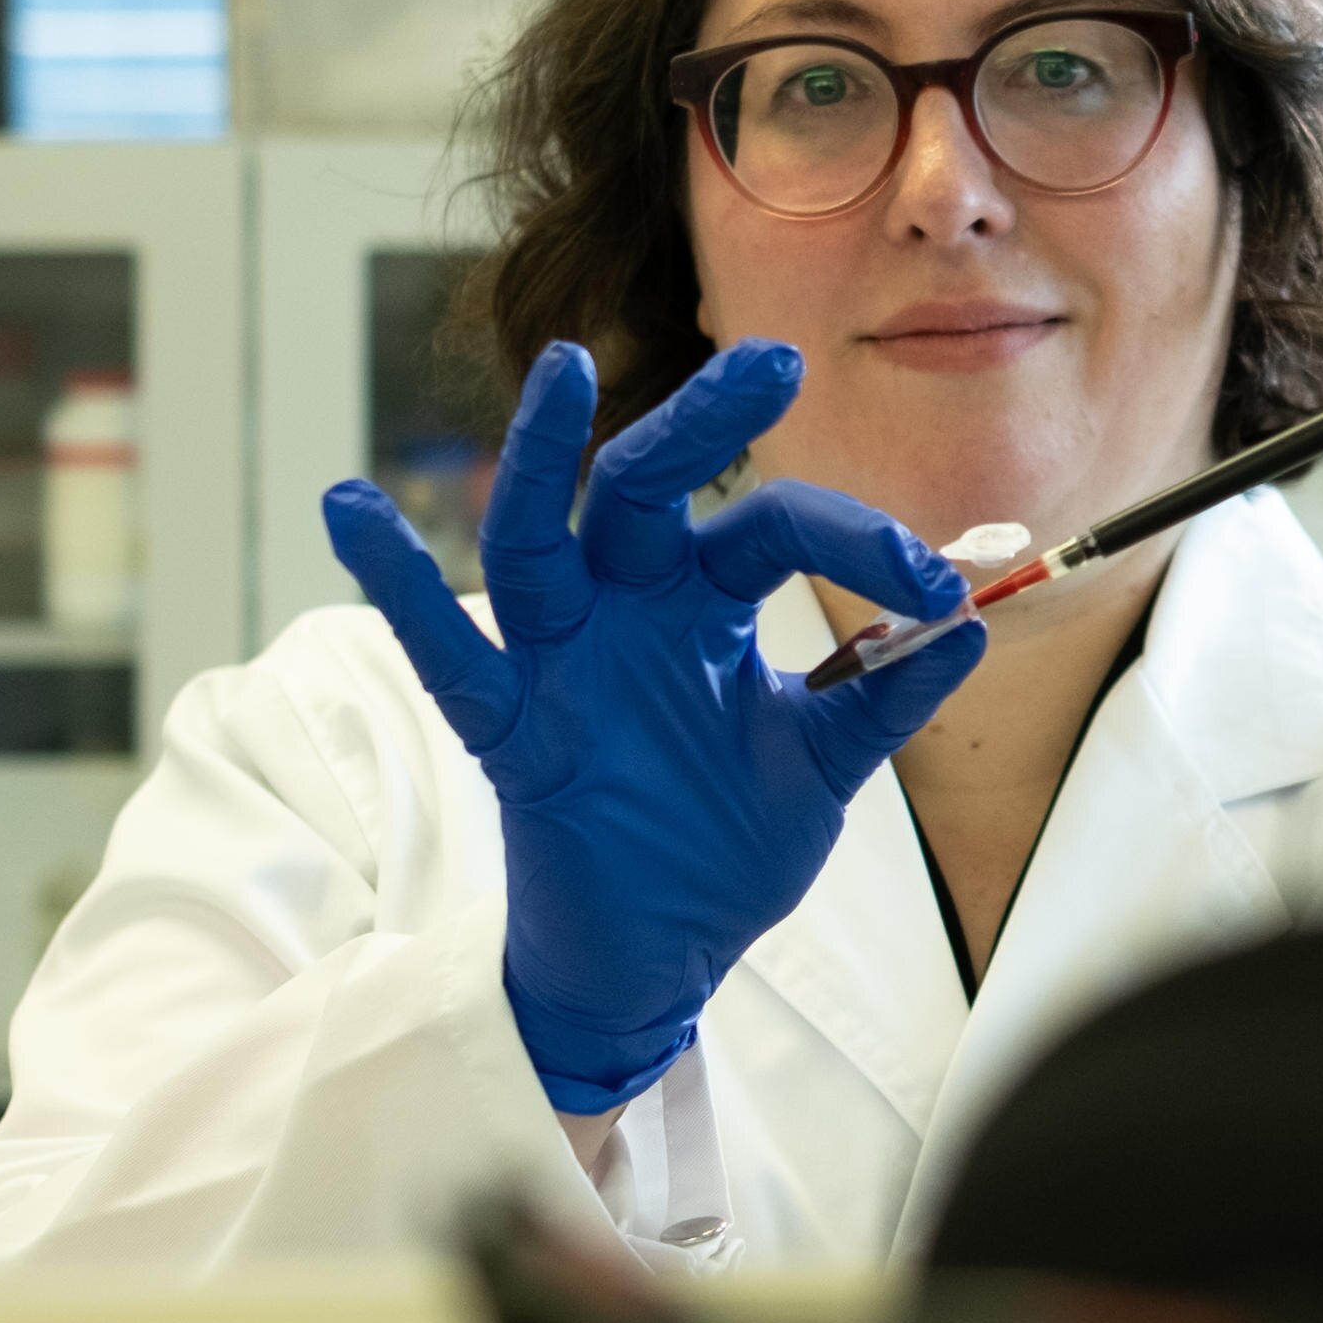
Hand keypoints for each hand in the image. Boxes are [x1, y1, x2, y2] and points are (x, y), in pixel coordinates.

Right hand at [324, 339, 983, 1112]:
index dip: (857, 543)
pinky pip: (445, 649)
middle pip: (647, 485)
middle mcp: (626, 606)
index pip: (773, 528)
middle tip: (776, 361)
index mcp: (703, 602)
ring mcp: (558, 657)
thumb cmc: (725, 850)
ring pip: (538, 534)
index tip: (936, 584)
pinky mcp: (508, 724)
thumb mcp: (822, 768)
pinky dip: (395, 583)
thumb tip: (974, 626)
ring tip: (564, 369)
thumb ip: (885, 699)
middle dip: (706, 419)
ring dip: (542, 453)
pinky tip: (348, 509)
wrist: (661, 961)